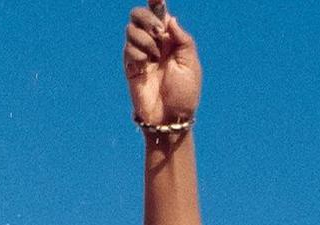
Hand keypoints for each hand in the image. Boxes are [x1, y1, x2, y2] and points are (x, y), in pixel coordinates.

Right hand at [123, 5, 201, 124]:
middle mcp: (153, 43)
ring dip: (144, 39)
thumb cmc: (185, 93)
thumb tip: (170, 19)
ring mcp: (140, 54)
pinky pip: (128, 48)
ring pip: (131, 28)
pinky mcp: (130, 66)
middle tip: (158, 33)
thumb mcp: (191, 64)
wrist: (170, 118)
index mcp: (169, 39)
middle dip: (147, 18)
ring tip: (154, 57)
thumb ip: (182, 39)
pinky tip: (145, 67)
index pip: (159, 12)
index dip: (155, 0)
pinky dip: (138, 53)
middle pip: (139, 14)